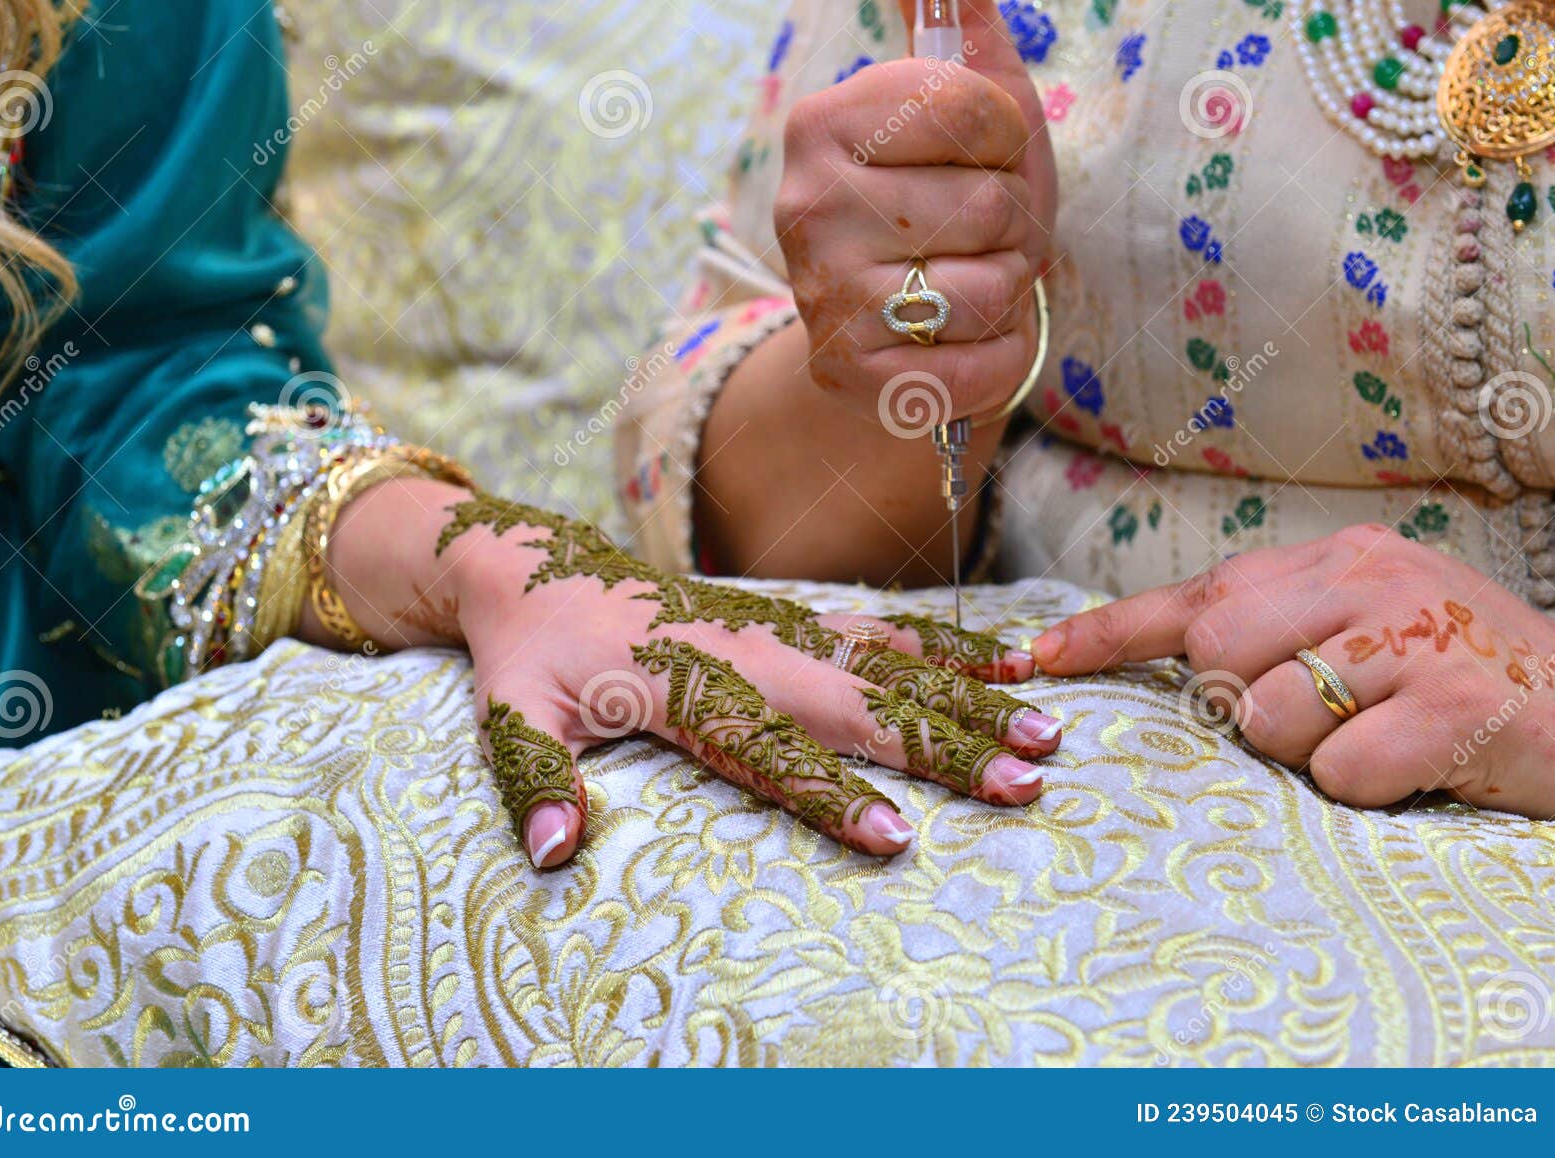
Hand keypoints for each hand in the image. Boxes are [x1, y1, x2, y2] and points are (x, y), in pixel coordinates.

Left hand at [327, 480, 1063, 868]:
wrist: (540, 568)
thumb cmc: (532, 654)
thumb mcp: (510, 715)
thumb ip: (534, 779)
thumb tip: (552, 852)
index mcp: (684, 683)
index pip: (769, 748)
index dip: (832, 793)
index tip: (895, 835)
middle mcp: (748, 651)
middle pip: (858, 705)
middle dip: (942, 745)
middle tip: (1023, 780)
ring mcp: (780, 628)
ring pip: (889, 663)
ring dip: (968, 696)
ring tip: (1044, 726)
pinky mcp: (796, 616)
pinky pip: (885, 629)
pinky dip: (949, 645)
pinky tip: (1010, 662)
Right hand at [774, 0, 1054, 421]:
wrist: (899, 337)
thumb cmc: (950, 211)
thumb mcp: (969, 112)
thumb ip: (964, 36)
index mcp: (823, 124)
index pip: (978, 109)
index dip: (1007, 146)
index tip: (974, 164)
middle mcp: (805, 206)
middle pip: (989, 204)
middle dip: (1007, 230)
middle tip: (967, 243)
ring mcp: (821, 296)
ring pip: (991, 286)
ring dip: (1003, 296)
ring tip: (962, 292)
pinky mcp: (849, 374)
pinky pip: (981, 364)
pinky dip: (998, 360)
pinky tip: (959, 345)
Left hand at [1029, 524, 1554, 819]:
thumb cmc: (1462, 682)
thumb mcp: (1370, 629)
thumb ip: (1282, 631)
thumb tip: (1186, 665)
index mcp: (1336, 560)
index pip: (1196, 596)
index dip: (1105, 634)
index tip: (1030, 663)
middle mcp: (1367, 581)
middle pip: (1217, 661)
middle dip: (1248, 711)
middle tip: (1332, 717)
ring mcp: (1411, 637)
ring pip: (1269, 722)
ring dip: (1314, 756)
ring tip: (1388, 737)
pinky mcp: (1452, 703)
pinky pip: (1340, 772)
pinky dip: (1370, 790)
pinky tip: (1423, 767)